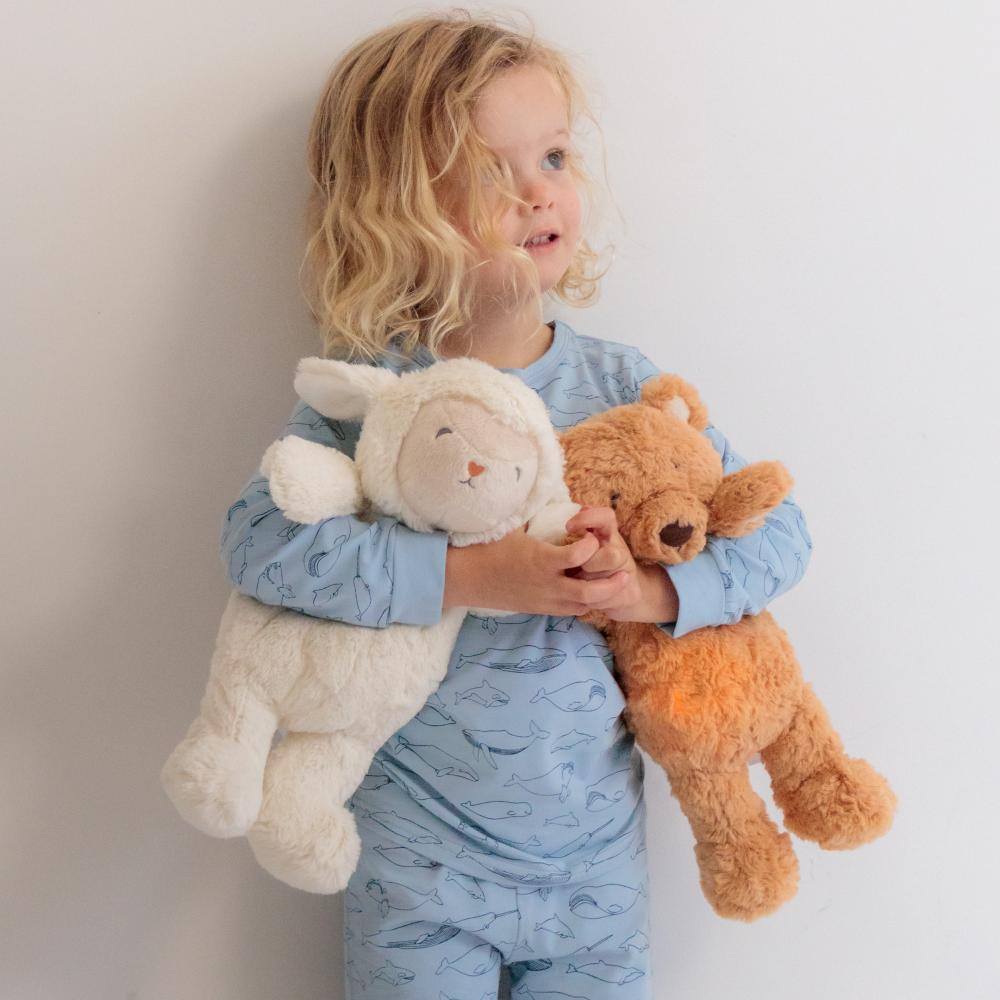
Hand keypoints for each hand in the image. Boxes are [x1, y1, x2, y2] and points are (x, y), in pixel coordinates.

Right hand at [443, 523, 631, 616]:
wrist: (464, 578)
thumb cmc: (485, 546)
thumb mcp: (511, 524)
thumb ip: (533, 509)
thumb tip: (542, 482)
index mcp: (542, 559)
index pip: (581, 553)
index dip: (591, 543)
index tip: (589, 533)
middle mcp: (547, 584)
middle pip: (591, 592)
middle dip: (612, 584)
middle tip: (625, 570)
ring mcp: (543, 600)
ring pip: (583, 606)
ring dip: (601, 596)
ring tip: (614, 582)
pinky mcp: (538, 609)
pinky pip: (569, 611)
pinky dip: (584, 603)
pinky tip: (589, 590)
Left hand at [564, 506, 678, 622]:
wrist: (626, 591)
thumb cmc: (592, 563)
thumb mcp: (584, 544)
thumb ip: (581, 530)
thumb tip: (578, 509)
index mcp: (608, 534)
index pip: (606, 516)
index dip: (589, 519)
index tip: (568, 527)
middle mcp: (619, 549)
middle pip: (612, 555)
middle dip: (591, 565)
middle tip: (577, 568)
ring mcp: (626, 572)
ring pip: (606, 579)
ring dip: (588, 585)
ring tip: (577, 585)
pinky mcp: (630, 593)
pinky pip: (607, 600)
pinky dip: (591, 602)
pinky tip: (584, 599)